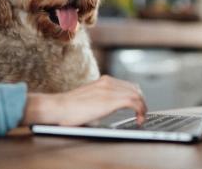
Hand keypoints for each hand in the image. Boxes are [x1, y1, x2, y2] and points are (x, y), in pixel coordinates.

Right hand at [21, 75, 146, 126]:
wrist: (58, 107)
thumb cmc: (68, 108)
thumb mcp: (88, 98)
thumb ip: (99, 99)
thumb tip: (106, 108)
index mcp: (103, 80)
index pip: (128, 85)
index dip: (136, 96)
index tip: (137, 107)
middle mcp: (108, 82)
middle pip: (135, 89)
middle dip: (141, 102)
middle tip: (141, 114)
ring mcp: (110, 89)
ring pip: (137, 95)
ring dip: (143, 107)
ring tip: (141, 118)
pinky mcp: (111, 100)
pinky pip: (134, 102)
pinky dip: (141, 111)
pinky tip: (138, 120)